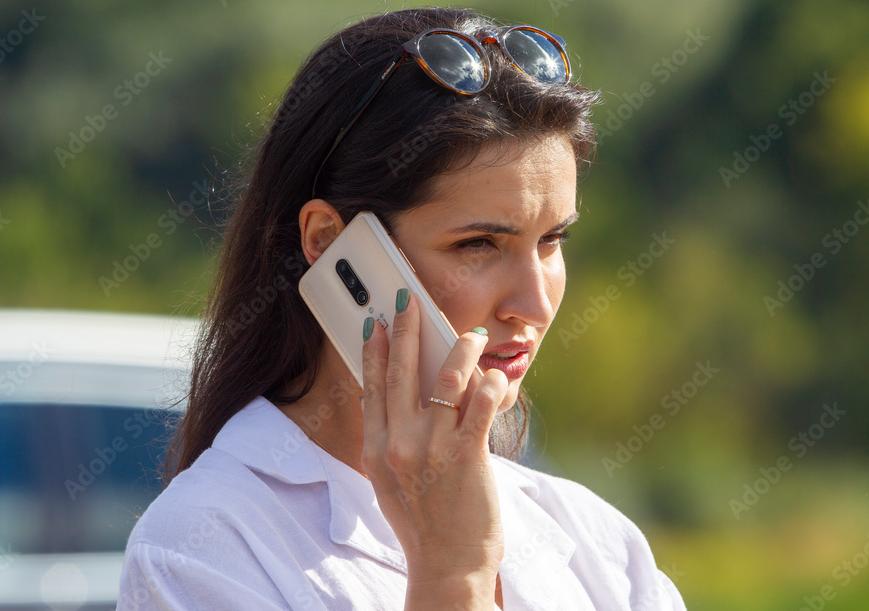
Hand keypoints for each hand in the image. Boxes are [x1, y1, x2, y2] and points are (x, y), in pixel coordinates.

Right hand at [361, 288, 508, 607]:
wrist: (447, 567)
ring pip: (446, 381)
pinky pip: (481, 407)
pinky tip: (496, 375)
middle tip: (410, 301)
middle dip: (406, 331)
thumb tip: (395, 399)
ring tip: (472, 336)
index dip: (373, 351)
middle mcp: (399, 445)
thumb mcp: (389, 481)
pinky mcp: (467, 458)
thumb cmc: (422, 523)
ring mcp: (432, 451)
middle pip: (401, 373)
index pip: (372, 387)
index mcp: (376, 450)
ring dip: (459, 351)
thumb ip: (389, 440)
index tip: (376, 322)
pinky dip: (490, 385)